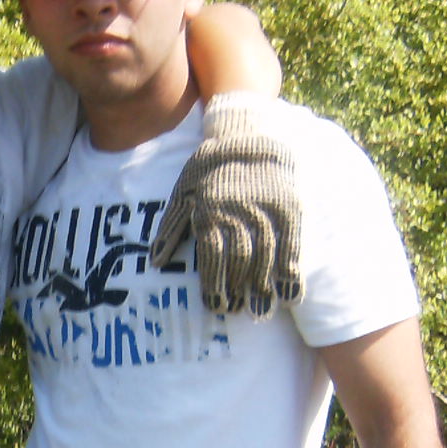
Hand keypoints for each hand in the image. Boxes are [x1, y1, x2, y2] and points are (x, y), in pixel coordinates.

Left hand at [148, 97, 303, 314]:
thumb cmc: (207, 168)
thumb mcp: (182, 192)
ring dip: (264, 286)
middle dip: (237, 289)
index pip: (212, 254)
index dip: (214, 284)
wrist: (244, 134)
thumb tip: (155, 263)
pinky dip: (291, 270)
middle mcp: (236, 210)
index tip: (216, 308)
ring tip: (262, 311)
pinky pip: (291, 242)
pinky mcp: (288, 204)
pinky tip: (289, 295)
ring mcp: (264, 207)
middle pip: (239, 257)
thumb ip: (171, 228)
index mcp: (208, 209)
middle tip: (238, 312)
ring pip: (265, 253)